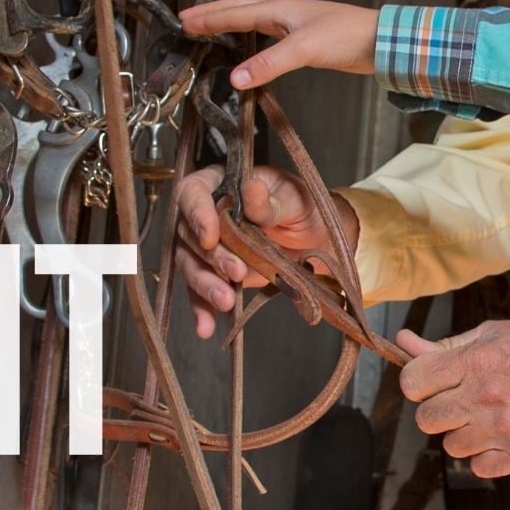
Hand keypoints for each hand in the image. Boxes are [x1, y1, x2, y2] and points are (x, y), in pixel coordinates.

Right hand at [171, 164, 359, 338]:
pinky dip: (202, 309)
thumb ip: (272, 201)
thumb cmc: (306, 209)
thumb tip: (252, 189)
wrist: (321, 240)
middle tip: (237, 271)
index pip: (193, 191)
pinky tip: (206, 326)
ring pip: (191, 264)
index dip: (196, 213)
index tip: (211, 234)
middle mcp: (210, 213)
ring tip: (226, 300)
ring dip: (205, 285)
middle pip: (188, 233)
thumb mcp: (296, 200)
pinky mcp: (218, 274)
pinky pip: (201, 292)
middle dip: (211, 256)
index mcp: (223, 184)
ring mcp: (212, 246)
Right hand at [178, 0, 378, 88]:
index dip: (208, 19)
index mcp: (278, 9)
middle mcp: (283, 13)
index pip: (234, 13)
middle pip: (239, 10)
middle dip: (212, 14)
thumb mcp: (303, 50)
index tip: (183, 22)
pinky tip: (250, 46)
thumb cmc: (347, 36)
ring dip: (229, 23)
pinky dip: (250, 39)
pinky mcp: (304, 40)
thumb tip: (235, 78)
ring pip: (252, 20)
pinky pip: (267, 36)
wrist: (380, 42)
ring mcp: (293, 25)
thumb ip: (268, 64)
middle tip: (187, 19)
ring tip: (210, 28)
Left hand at [394, 321, 509, 477]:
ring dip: (465, 435)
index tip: (433, 383)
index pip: (413, 382)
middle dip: (440, 411)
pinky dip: (486, 456)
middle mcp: (487, 395)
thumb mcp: (493, 336)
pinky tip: (502, 437)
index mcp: (477, 361)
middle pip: (426, 418)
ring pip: (451, 446)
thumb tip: (403, 342)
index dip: (418, 383)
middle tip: (464, 402)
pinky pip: (478, 467)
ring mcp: (504, 428)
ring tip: (490, 418)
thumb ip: (446, 345)